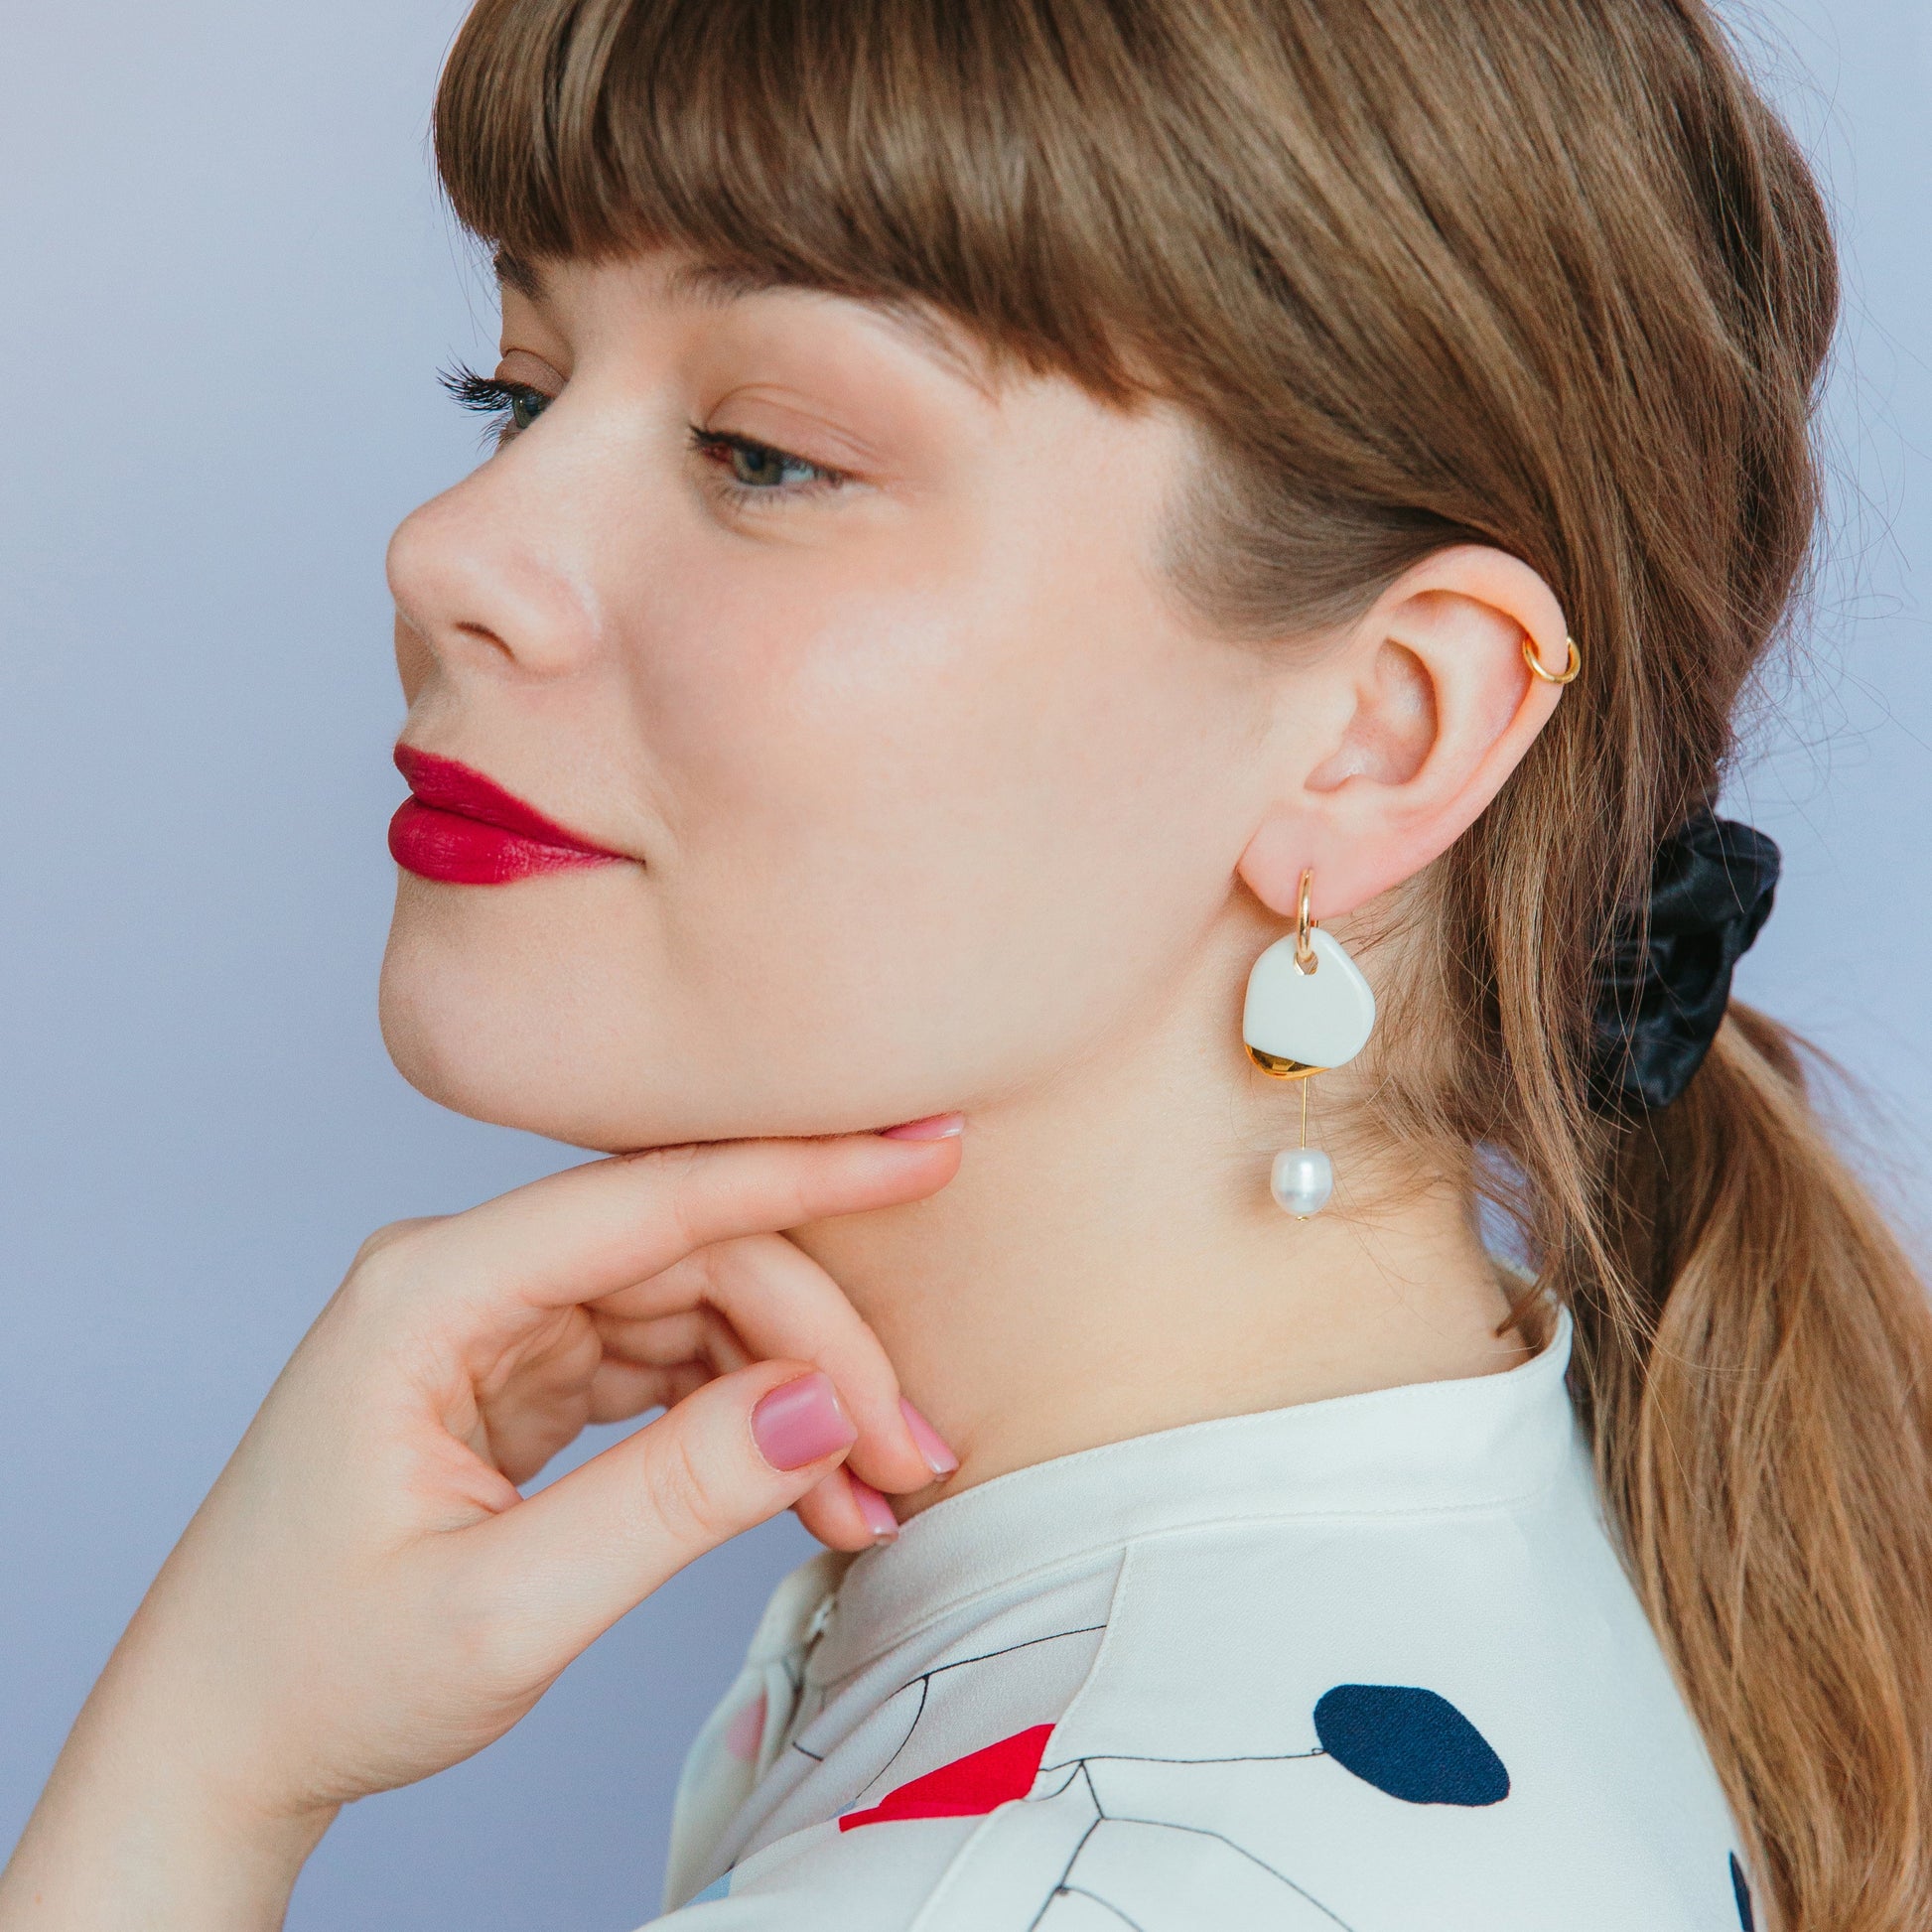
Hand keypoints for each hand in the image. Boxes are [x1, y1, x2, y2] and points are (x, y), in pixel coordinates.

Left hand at [0, 1127, 961, 1928]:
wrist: (218, 1740)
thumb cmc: (313, 1674)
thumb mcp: (506, 1610)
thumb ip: (674, 1499)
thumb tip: (824, 1406)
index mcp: (431, 1292)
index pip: (653, 1200)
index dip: (806, 1174)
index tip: (924, 1155)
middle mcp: (468, 1279)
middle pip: (696, 1259)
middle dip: (819, 1348)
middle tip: (908, 1452)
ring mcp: (499, 1322)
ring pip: (698, 1309)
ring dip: (795, 1394)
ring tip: (872, 1493)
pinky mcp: (525, 1369)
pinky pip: (669, 1363)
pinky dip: (746, 1423)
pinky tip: (807, 1490)